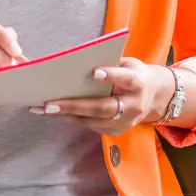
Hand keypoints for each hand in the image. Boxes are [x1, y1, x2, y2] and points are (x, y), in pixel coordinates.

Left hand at [33, 57, 174, 136]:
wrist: (154, 97)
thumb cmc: (134, 74)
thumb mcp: (129, 63)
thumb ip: (111, 64)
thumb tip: (79, 63)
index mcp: (139, 84)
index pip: (126, 79)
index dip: (111, 76)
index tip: (94, 72)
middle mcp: (133, 107)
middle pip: (102, 108)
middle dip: (74, 106)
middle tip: (49, 104)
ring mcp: (124, 123)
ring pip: (91, 121)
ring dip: (65, 115)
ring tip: (41, 109)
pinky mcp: (115, 132)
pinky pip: (89, 126)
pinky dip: (70, 119)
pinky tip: (52, 113)